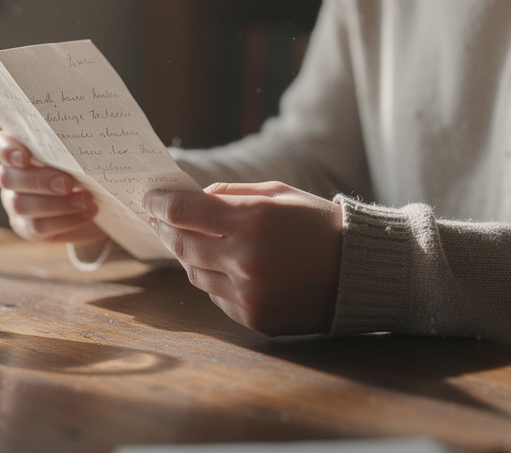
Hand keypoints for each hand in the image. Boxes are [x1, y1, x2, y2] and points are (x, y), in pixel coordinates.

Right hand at [0, 130, 107, 245]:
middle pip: (7, 178)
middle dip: (39, 181)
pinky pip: (37, 227)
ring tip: (86, 200)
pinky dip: (66, 220)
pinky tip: (87, 212)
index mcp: (18, 150)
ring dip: (57, 204)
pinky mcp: (27, 227)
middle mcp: (11, 176)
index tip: (25, 157)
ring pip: (21, 205)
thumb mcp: (80, 153)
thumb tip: (84, 145)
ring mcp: (15, 203)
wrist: (98, 199)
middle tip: (68, 183)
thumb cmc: (86, 167)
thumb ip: (71, 147)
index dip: (4, 150)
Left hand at [144, 181, 342, 335]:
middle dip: (165, 228)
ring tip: (188, 240)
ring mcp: (248, 294)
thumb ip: (233, 193)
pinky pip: (216, 296)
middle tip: (157, 218)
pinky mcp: (254, 318)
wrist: (360, 272)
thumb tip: (194, 198)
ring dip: (187, 254)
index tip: (150, 198)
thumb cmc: (319, 225)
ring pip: (194, 273)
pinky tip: (221, 265)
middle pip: (182, 244)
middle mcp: (246, 260)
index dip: (160, 204)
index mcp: (254, 221)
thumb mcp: (280, 193)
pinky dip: (213, 279)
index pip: (184, 212)